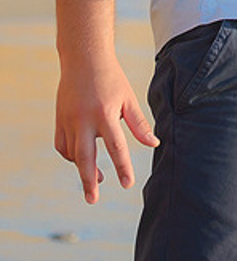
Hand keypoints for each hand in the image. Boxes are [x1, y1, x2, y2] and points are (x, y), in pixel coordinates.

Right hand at [54, 52, 157, 203]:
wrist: (84, 60)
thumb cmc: (112, 79)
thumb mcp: (128, 99)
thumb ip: (139, 124)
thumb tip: (154, 144)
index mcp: (105, 114)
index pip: (116, 147)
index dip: (122, 167)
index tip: (127, 184)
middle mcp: (84, 120)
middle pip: (86, 158)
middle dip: (89, 181)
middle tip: (93, 200)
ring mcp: (68, 121)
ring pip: (73, 154)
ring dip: (84, 169)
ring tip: (96, 180)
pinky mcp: (59, 121)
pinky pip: (63, 146)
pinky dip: (71, 156)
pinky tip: (81, 160)